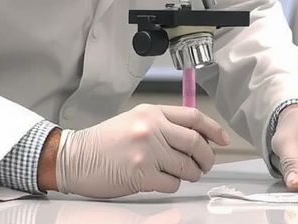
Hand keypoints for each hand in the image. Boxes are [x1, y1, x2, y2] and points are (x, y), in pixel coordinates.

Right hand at [54, 103, 231, 197]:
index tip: (223, 139)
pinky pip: (172, 183)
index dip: (213, 129)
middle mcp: (152, 129)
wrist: (75, 157)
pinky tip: (164, 182)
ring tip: (187, 174)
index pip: (194, 117)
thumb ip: (163, 124)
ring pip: (187, 166)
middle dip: (207, 156)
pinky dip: (173, 185)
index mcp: (152, 112)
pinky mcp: (141, 174)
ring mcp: (147, 152)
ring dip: (192, 173)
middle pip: (195, 142)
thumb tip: (196, 138)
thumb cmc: (104, 142)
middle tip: (207, 164)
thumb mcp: (135, 120)